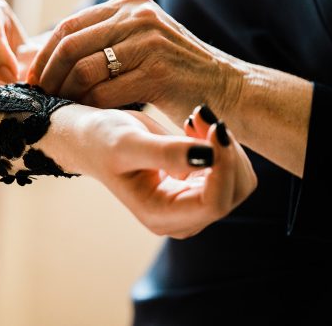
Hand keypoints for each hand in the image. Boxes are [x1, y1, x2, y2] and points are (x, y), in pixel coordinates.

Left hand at [27, 0, 242, 124]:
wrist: (228, 90)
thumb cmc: (176, 73)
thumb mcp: (139, 43)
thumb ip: (101, 41)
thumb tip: (40, 50)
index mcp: (130, 5)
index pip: (69, 25)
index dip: (44, 54)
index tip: (32, 78)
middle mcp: (138, 16)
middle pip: (70, 44)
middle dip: (46, 74)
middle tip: (38, 97)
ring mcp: (148, 42)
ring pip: (83, 68)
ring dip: (64, 94)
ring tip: (58, 109)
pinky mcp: (158, 72)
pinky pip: (104, 92)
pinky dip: (87, 107)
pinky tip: (85, 117)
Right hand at [46, 104, 256, 237]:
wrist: (93, 138)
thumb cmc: (102, 141)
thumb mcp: (128, 144)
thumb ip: (167, 153)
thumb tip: (210, 157)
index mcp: (161, 215)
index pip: (215, 204)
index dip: (224, 167)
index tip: (215, 127)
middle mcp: (181, 217)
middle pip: (234, 193)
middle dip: (226, 152)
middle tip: (202, 115)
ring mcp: (192, 203)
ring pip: (239, 181)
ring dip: (225, 146)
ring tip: (196, 118)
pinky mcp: (198, 186)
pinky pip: (229, 168)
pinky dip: (219, 143)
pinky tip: (194, 126)